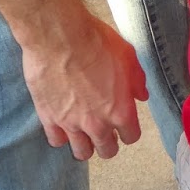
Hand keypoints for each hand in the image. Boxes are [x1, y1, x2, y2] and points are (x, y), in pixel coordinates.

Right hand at [19, 3, 149, 160]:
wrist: (58, 36)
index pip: (131, 136)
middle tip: (104, 130)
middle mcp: (97, 124)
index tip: (124, 124)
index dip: (128, 131)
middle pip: (107, 150)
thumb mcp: (128, 57)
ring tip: (84, 133)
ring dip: (86, 145)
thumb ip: (137, 81)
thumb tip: (141, 96)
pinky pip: (56, 141)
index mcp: (121, 111)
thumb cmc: (96, 42)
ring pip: (82, 153)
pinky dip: (61, 136)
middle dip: (109, 142)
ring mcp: (71, 124)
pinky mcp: (48, 117)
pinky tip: (63, 125)